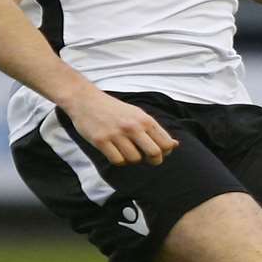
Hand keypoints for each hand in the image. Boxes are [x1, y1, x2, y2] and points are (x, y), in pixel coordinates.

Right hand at [61, 89, 178, 165]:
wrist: (86, 100)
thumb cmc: (115, 110)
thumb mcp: (138, 115)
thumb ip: (155, 130)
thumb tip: (175, 145)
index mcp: (144, 119)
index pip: (166, 144)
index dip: (165, 153)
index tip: (158, 152)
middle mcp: (133, 126)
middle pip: (154, 153)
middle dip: (154, 160)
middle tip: (147, 159)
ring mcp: (116, 134)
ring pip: (135, 159)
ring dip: (132, 160)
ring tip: (127, 152)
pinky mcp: (101, 140)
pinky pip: (118, 161)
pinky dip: (119, 161)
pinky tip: (116, 153)